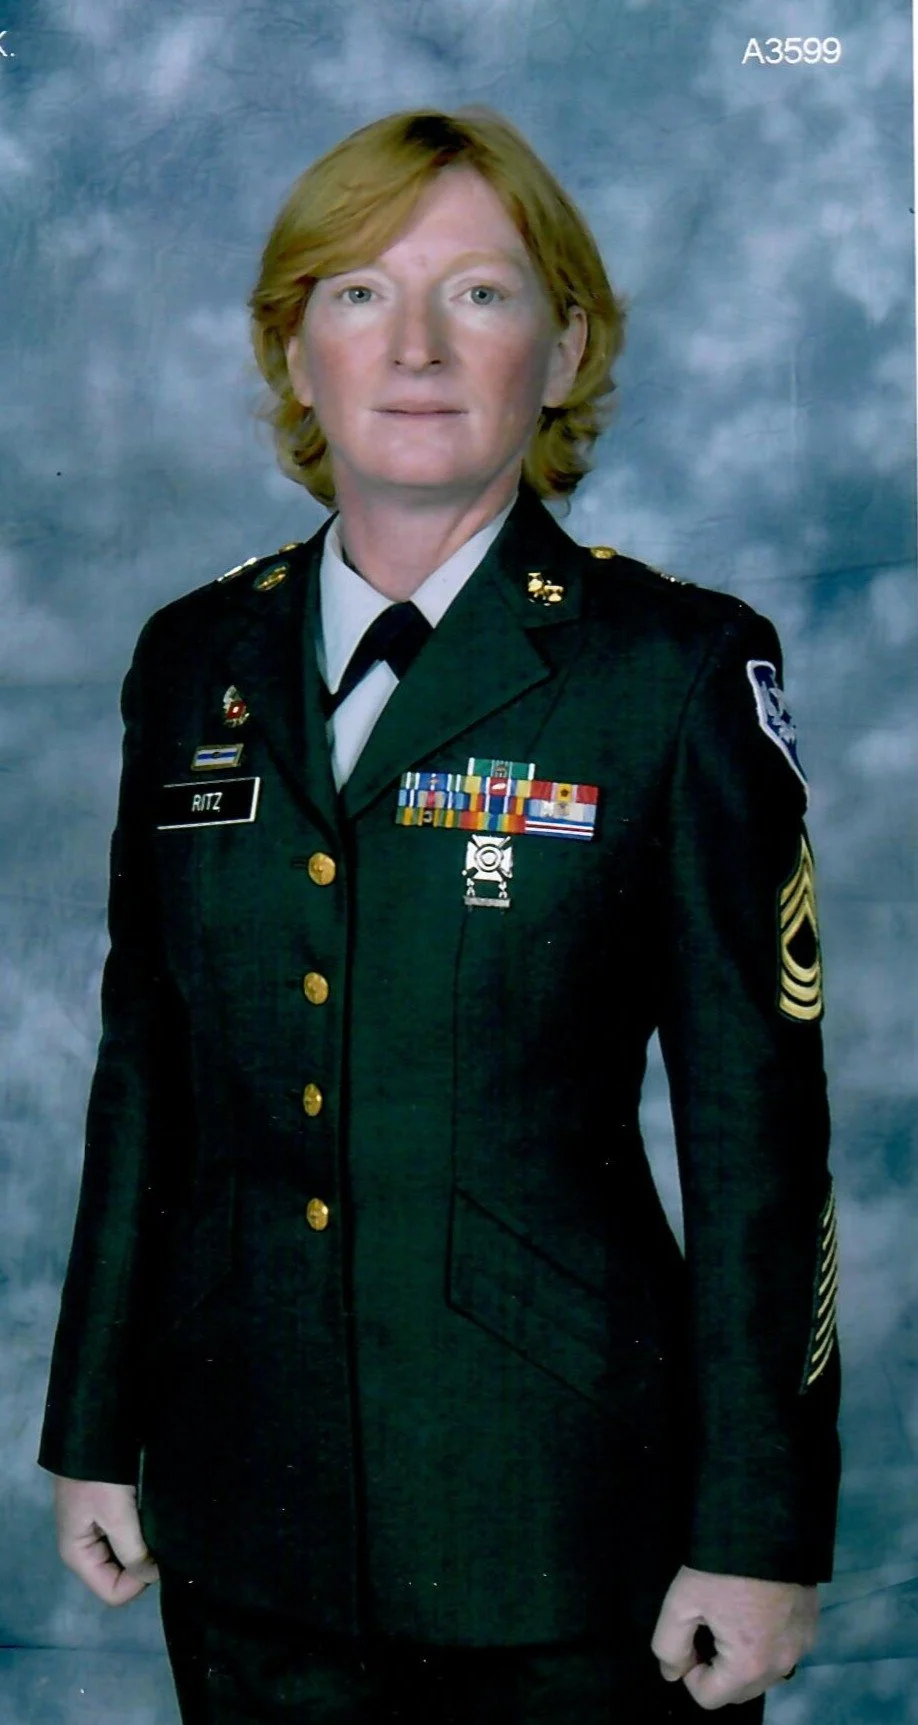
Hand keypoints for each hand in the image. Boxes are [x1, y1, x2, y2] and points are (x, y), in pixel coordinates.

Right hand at [51, 1475, 159, 1605]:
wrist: (93, 1432)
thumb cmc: (100, 1478)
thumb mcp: (116, 1516)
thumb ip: (133, 1551)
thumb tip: (154, 1576)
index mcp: (79, 1556)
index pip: (114, 1593)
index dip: (139, 1581)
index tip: (158, 1556)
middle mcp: (87, 1550)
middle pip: (121, 1576)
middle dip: (143, 1564)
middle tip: (163, 1542)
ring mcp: (98, 1532)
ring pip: (128, 1557)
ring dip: (145, 1547)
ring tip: (161, 1529)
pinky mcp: (109, 1516)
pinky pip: (129, 1537)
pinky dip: (143, 1533)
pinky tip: (155, 1519)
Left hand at [650, 1565, 818, 1708]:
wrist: (768, 1525)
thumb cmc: (722, 1567)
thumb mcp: (681, 1602)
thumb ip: (669, 1645)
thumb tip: (673, 1673)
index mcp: (749, 1666)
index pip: (709, 1697)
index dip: (689, 1671)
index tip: (688, 1636)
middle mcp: (781, 1666)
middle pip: (738, 1691)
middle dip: (716, 1670)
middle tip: (706, 1627)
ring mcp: (801, 1647)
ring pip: (762, 1674)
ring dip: (742, 1661)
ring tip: (729, 1618)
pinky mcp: (812, 1626)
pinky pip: (782, 1652)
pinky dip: (765, 1644)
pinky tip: (754, 1611)